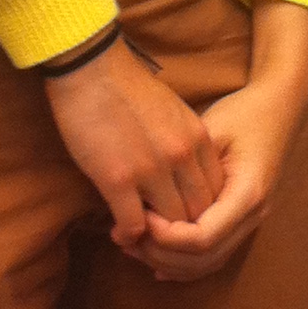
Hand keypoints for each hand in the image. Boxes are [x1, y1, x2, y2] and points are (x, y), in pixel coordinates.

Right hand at [44, 35, 224, 250]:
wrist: (91, 68)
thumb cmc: (127, 88)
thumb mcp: (174, 112)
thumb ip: (185, 142)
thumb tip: (184, 172)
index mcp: (198, 139)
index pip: (216, 191)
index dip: (202, 211)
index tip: (183, 217)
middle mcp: (182, 156)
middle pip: (199, 213)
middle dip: (183, 230)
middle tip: (164, 238)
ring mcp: (152, 169)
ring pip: (171, 225)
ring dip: (156, 238)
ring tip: (142, 240)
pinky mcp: (118, 179)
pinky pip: (134, 225)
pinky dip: (128, 236)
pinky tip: (120, 233)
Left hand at [136, 0, 307, 281]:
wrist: (278, 109)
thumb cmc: (243, 113)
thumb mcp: (210, 132)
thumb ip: (182, 168)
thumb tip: (142, 199)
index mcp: (248, 192)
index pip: (202, 238)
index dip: (165, 236)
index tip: (139, 216)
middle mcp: (254, 215)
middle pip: (202, 259)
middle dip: (159, 254)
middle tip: (126, 235)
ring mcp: (251, 222)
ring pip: (207, 264)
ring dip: (168, 262)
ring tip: (134, 244)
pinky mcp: (242, 222)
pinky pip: (212, 256)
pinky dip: (182, 263)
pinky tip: (154, 259)